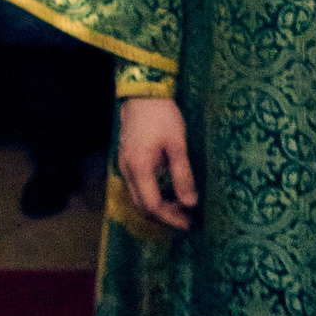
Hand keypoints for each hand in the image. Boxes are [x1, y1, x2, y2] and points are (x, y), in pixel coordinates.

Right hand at [119, 96, 196, 229]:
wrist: (142, 93)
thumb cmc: (162, 116)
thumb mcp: (177, 145)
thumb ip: (182, 175)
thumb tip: (191, 203)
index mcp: (140, 168)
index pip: (153, 205)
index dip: (171, 218)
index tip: (190, 222)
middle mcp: (127, 170)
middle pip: (142, 206)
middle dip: (165, 217)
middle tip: (188, 218)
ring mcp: (124, 165)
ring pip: (138, 198)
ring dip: (158, 207)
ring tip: (182, 207)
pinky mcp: (126, 160)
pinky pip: (137, 187)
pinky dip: (152, 196)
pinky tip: (169, 192)